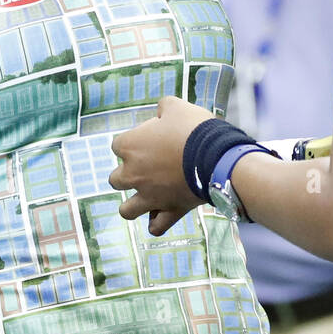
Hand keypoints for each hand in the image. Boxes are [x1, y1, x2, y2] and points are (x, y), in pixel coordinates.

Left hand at [110, 96, 214, 233]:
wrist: (216, 156)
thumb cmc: (194, 129)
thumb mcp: (177, 106)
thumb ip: (164, 107)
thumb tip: (161, 110)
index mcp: (130, 146)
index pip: (118, 145)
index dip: (134, 140)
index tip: (151, 138)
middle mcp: (133, 174)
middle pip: (116, 179)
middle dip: (128, 173)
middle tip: (149, 166)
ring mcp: (149, 196)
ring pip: (127, 210)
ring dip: (133, 204)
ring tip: (145, 197)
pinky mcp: (169, 211)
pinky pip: (156, 227)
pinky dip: (157, 223)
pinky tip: (161, 215)